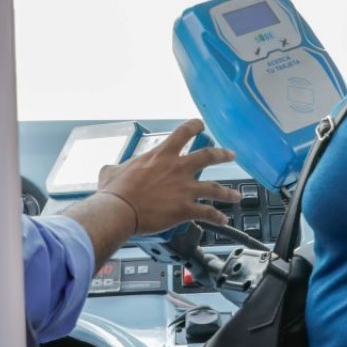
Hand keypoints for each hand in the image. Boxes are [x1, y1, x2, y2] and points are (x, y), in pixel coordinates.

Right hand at [95, 119, 239, 236]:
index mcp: (161, 155)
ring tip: (237, 196)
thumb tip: (109, 169)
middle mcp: (178, 168)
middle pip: (208, 156)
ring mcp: (184, 189)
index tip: (201, 125)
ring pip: (215, 188)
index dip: (195, 126)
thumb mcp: (111, 171)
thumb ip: (115, 168)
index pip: (184, 132)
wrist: (119, 210)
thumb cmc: (115, 192)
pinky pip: (208, 213)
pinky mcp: (185, 209)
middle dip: (222, 155)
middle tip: (231, 155)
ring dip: (228, 193)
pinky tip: (224, 220)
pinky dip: (218, 218)